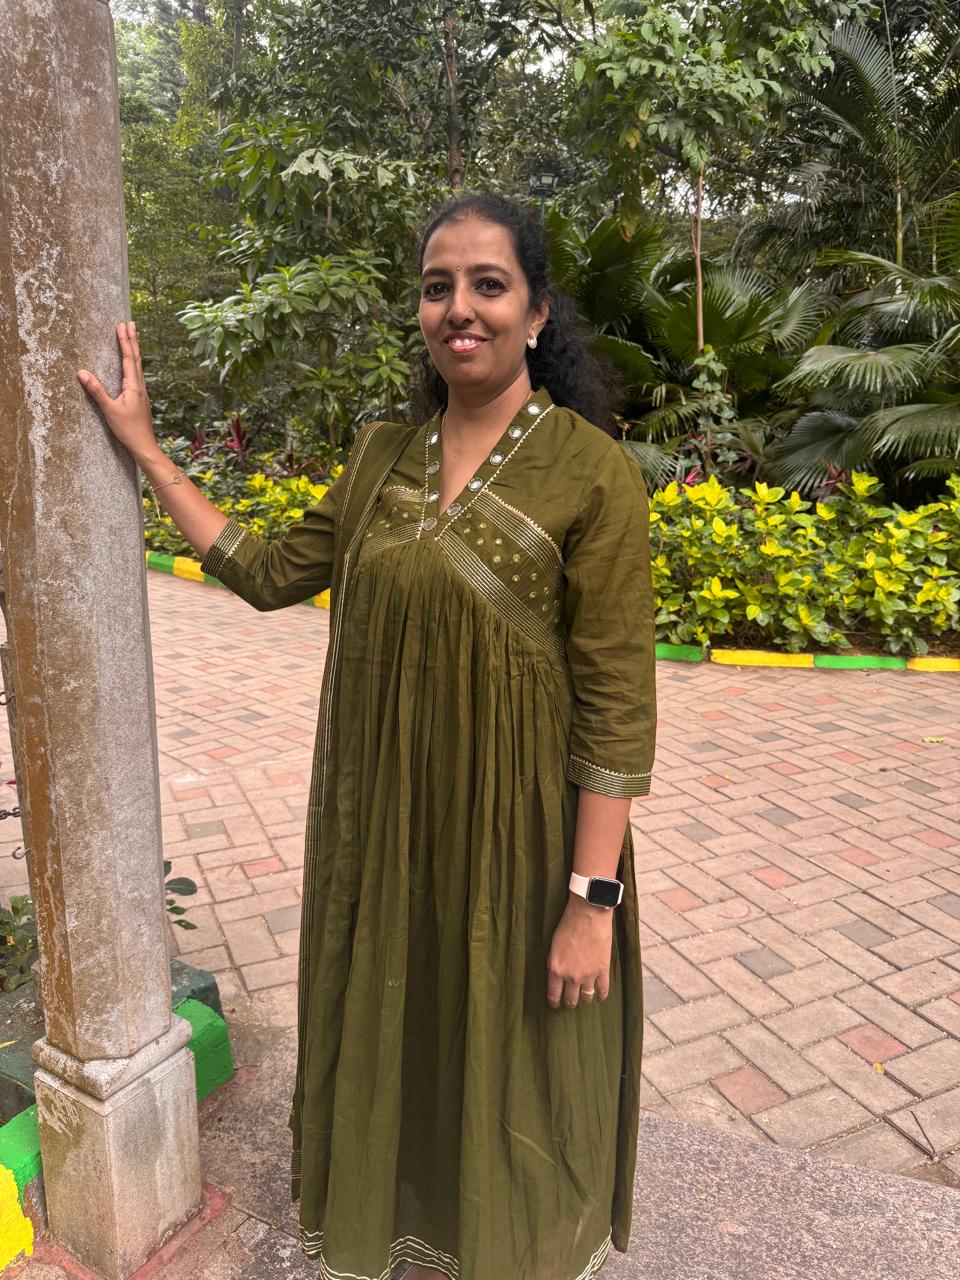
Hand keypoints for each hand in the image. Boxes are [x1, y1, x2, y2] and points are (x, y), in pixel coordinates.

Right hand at [77, 321, 158, 462]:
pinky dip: (134, 363)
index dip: (124, 341)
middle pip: (136, 358)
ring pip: (138, 366)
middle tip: (130, 323)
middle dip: (132, 340)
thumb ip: (96, 391)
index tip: (122, 326)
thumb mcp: (109, 410)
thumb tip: (81, 372)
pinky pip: (137, 375)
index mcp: (133, 386)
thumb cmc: (128, 429)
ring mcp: (142, 392)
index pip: (128, 358)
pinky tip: (132, 366)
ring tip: (132, 338)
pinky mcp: (140, 398)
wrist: (144, 445)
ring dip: (134, 350)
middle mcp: (140, 386)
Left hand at [546, 894, 612, 1009]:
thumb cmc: (567, 925)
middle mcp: (571, 976)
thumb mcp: (554, 947)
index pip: (553, 995)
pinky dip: (601, 996)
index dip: (554, 1002)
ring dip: (585, 999)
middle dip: (570, 1003)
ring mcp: (588, 975)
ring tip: (585, 998)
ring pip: (587, 997)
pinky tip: (600, 998)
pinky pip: (603, 990)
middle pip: (571, 999)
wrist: (587, 914)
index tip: (555, 1005)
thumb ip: (555, 964)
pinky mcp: (602, 970)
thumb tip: (556, 976)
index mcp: (556, 970)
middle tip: (570, 1003)